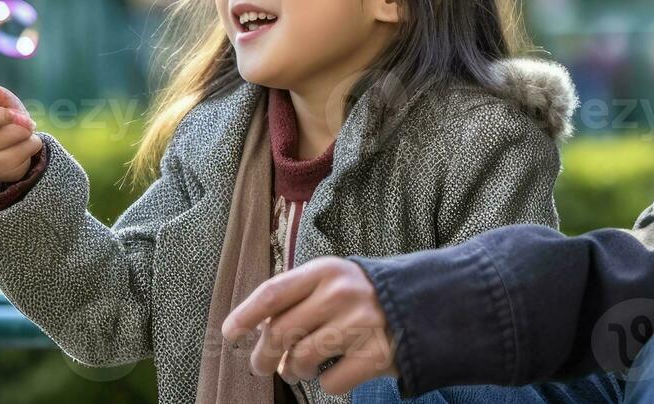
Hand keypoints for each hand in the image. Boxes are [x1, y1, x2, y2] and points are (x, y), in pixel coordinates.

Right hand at [0, 84, 40, 186]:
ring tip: (22, 135)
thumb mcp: (5, 107)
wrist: (10, 162)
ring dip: (27, 129)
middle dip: (10, 113)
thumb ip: (1, 97)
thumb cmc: (5, 126)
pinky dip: (33, 142)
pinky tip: (24, 149)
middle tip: (19, 116)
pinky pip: (28, 145)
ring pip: (16, 131)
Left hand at [221, 256, 398, 395]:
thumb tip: (256, 329)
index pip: (273, 293)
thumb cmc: (365, 296)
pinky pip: (330, 382)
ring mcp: (360, 324)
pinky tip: (335, 370)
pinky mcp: (376, 355)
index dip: (246, 315)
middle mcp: (340, 294)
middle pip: (281, 332)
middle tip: (261, 366)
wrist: (423, 305)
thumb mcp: (334, 280)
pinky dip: (326, 383)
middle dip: (263, 356)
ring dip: (294, 370)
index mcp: (326, 271)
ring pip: (301, 360)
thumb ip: (299, 296)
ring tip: (301, 368)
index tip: (229, 334)